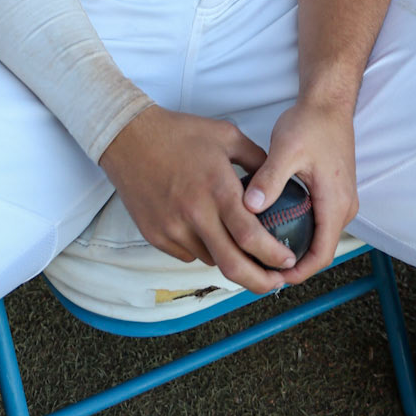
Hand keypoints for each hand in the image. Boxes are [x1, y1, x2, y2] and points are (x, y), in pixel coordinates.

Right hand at [99, 106, 296, 295]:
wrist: (128, 138)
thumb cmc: (179, 133)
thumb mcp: (227, 135)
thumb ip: (257, 160)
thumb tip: (279, 183)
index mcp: (217, 189)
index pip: (251, 236)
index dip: (274, 255)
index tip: (288, 261)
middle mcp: (195, 214)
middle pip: (233, 265)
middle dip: (260, 282)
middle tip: (275, 282)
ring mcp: (173, 228)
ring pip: (211, 260)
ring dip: (230, 259)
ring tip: (239, 246)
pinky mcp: (156, 235)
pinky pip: (188, 253)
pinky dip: (203, 248)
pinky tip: (205, 229)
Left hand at [243, 99, 359, 288]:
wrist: (329, 103)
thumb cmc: (311, 123)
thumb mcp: (286, 150)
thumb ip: (269, 180)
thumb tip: (250, 207)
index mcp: (336, 203)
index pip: (321, 255)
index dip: (297, 272)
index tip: (271, 277)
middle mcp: (344, 207)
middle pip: (321, 250)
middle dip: (293, 264)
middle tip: (260, 268)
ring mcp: (341, 200)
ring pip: (320, 237)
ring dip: (297, 248)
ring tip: (264, 252)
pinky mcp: (335, 193)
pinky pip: (320, 223)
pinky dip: (301, 232)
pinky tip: (276, 227)